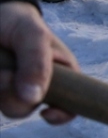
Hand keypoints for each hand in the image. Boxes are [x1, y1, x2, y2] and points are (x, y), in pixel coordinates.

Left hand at [0, 1, 78, 123]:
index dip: (62, 115)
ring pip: (5, 105)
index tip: (46, 112)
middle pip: (26, 108)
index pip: (70, 107)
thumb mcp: (34, 37)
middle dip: (13, 94)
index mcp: (61, 76)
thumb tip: (34, 99)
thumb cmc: (21, 23)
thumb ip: (37, 65)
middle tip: (6, 72)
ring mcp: (13, 88)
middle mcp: (37, 86)